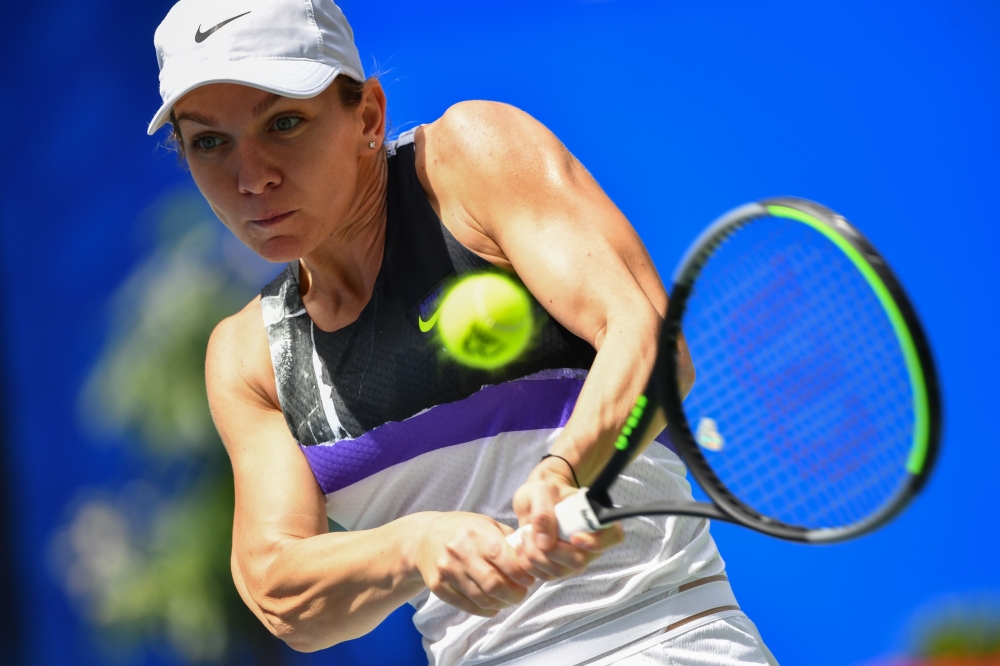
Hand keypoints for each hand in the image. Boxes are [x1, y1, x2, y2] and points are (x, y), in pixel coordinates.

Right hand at [413, 512, 535, 616]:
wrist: (423, 538)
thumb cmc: (462, 530)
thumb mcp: (486, 523)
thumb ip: (508, 539)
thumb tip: (531, 557)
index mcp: (476, 533)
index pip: (503, 557)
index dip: (521, 573)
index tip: (529, 578)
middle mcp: (460, 551)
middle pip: (494, 583)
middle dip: (514, 594)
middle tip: (521, 593)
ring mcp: (447, 570)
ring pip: (482, 598)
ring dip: (501, 604)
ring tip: (508, 599)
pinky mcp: (438, 586)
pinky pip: (467, 606)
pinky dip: (485, 610)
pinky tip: (492, 604)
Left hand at [511, 459, 624, 581]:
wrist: (534, 502)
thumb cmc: (545, 492)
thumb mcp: (541, 491)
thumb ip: (543, 512)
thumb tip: (545, 542)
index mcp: (597, 519)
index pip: (613, 536)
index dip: (597, 542)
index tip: (574, 537)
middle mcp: (591, 543)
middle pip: (579, 560)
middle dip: (552, 551)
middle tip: (530, 532)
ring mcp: (575, 559)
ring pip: (560, 571)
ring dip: (536, 557)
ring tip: (524, 536)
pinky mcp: (559, 568)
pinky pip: (546, 576)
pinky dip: (529, 564)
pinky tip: (522, 547)